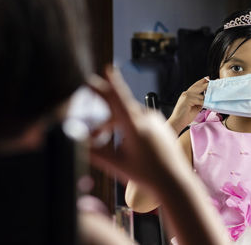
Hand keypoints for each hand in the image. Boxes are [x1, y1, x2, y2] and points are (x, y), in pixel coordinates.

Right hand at [87, 67, 189, 186]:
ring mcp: (156, 120)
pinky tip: (129, 145)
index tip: (105, 70)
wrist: (175, 181)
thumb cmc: (147, 174)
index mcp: (135, 126)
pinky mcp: (160, 124)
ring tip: (112, 145)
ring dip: (116, 126)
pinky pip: (140, 120)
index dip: (109, 83)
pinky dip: (128, 127)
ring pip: (128, 116)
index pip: (118, 98)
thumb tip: (76, 141)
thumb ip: (94, 151)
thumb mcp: (116, 164)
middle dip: (104, 122)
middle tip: (93, 136)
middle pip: (118, 110)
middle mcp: (147, 118)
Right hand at [167, 77, 208, 133]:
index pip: (195, 86)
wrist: (177, 122)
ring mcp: (186, 96)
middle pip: (197, 87)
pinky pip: (199, 100)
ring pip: (200, 95)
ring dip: (205, 100)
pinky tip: (204, 105)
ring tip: (209, 101)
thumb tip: (207, 99)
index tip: (207, 78)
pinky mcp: (187, 99)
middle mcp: (186, 94)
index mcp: (187, 95)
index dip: (201, 82)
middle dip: (205, 84)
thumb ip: (200, 102)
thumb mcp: (195, 107)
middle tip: (213, 81)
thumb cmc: (185, 116)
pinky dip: (202, 103)